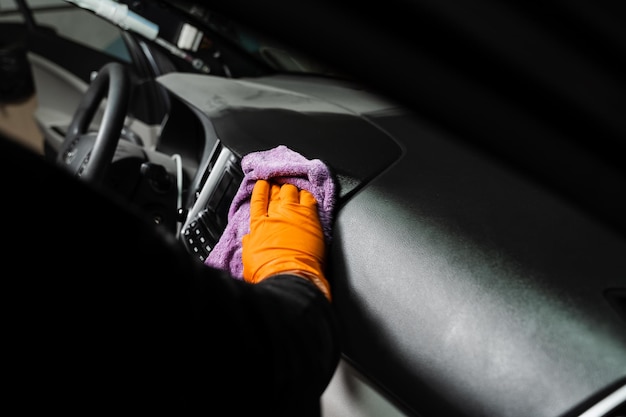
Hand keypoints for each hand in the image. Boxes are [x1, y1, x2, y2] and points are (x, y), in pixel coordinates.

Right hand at [242, 180, 330, 300]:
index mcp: (259, 224)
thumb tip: (250, 238)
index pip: (258, 200)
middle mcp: (275, 214)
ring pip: (292, 191)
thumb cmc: (268, 272)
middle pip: (276, 193)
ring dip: (291, 190)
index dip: (261, 190)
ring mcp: (294, 213)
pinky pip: (309, 198)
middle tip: (278, 187)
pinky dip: (307, 195)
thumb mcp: (249, 258)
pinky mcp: (311, 218)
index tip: (262, 184)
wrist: (290, 276)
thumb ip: (250, 243)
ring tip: (292, 191)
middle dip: (276, 188)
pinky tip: (307, 197)